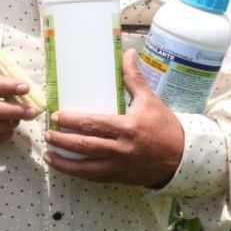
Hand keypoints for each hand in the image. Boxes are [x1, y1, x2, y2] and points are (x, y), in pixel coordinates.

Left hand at [43, 48, 183, 186]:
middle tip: (46, 133)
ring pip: (85, 167)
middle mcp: (121, 148)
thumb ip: (134, 78)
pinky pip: (92, 177)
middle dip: (61, 140)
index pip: (92, 124)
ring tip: (47, 153)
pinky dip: (76, 173)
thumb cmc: (165, 127)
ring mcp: (119, 166)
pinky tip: (63, 167)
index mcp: (127, 127)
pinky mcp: (119, 177)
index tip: (57, 116)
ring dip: (63, 161)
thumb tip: (128, 53)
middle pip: (84, 145)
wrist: (183, 158)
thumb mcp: (150, 100)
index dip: (71, 121)